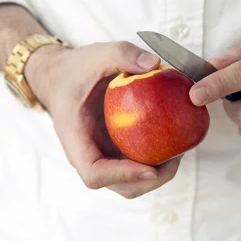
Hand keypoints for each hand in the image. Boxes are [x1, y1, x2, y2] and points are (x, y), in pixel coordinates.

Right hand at [24, 41, 181, 198]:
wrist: (61, 77)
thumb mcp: (97, 54)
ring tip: (179, 151)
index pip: (94, 173)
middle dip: (149, 180)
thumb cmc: (75, 69)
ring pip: (129, 181)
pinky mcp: (114, 149)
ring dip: (157, 173)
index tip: (149, 168)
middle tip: (177, 158)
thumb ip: (122, 54)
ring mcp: (102, 154)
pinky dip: (155, 158)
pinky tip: (174, 140)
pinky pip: (135, 163)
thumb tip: (154, 64)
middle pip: (118, 186)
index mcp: (75, 136)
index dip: (122, 176)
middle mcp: (87, 153)